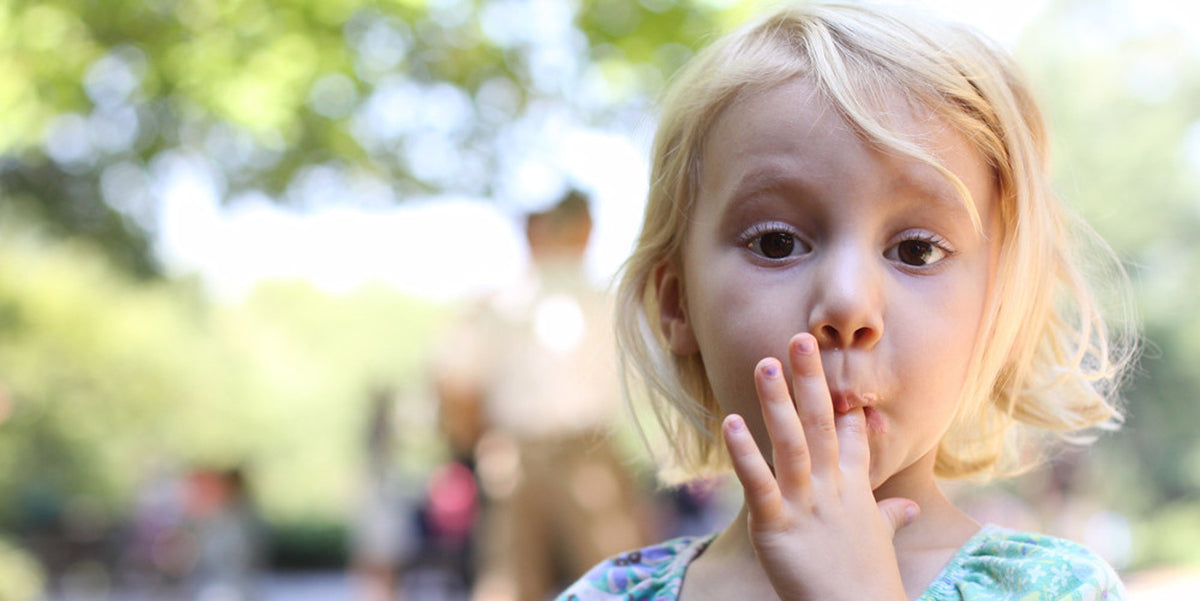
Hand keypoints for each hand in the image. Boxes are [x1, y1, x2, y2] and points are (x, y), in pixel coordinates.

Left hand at [722, 332, 918, 600]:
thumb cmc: (866, 583)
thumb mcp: (879, 542)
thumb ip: (889, 518)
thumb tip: (907, 507)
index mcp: (855, 490)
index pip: (853, 436)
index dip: (843, 400)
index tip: (837, 364)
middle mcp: (832, 489)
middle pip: (822, 424)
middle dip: (810, 381)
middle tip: (799, 338)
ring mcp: (806, 504)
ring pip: (791, 443)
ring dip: (778, 402)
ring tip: (765, 363)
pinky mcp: (777, 525)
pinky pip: (759, 482)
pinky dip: (744, 452)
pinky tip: (730, 423)